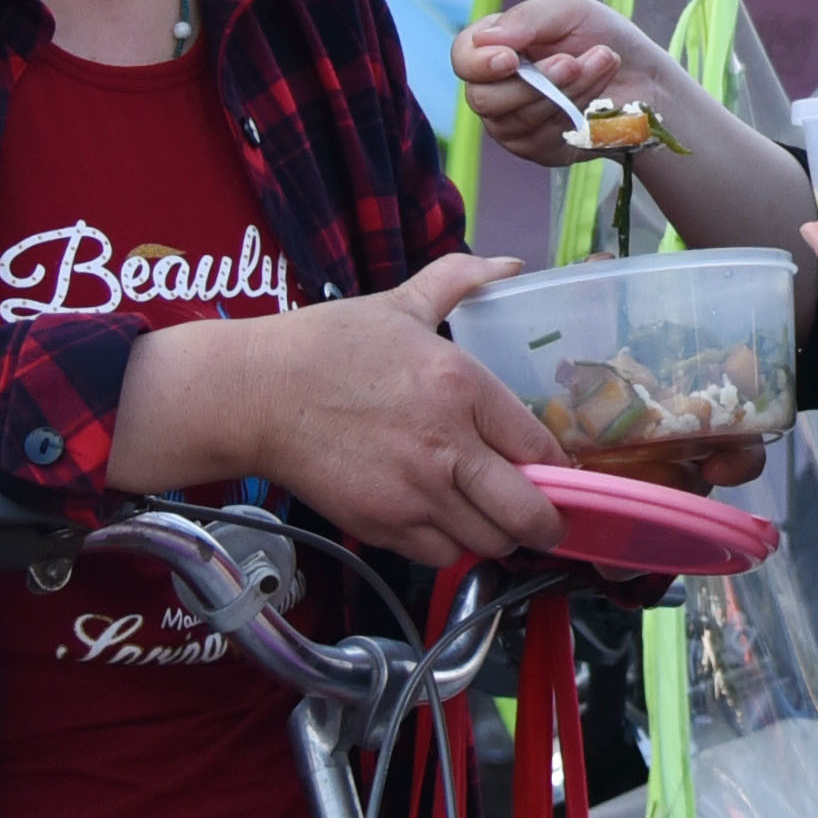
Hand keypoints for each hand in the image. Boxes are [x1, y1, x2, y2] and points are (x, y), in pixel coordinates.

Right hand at [204, 254, 568, 568]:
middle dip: (548, 524)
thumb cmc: (328, 346)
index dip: (559, 468)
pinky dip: (450, 545)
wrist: (258, 393)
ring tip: (488, 517)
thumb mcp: (401, 304)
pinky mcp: (384, 524)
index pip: (542, 447)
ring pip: (489, 542)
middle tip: (547, 520)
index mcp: (463, 387)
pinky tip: (440, 519)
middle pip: (529, 513)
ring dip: (496, 534)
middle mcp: (449, 446)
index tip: (557, 472)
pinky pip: (442, 555)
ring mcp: (416, 492)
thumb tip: (508, 262)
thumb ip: (461, 279)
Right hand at [455, 0, 666, 169]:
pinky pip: (541, 140)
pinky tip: (597, 98)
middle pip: (484, 99)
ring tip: (600, 64)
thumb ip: (527, 17)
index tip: (511, 58)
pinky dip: (573, 115)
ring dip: (564, 92)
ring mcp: (512, 123)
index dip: (479, 63)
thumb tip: (487, 40)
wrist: (643, 76)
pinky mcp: (537, 149)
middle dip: (535, 82)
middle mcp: (494, 88)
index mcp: (492, 48)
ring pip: (517, 120)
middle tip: (573, 62)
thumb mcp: (567, 10)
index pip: (463, 59)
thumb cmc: (600, 35)